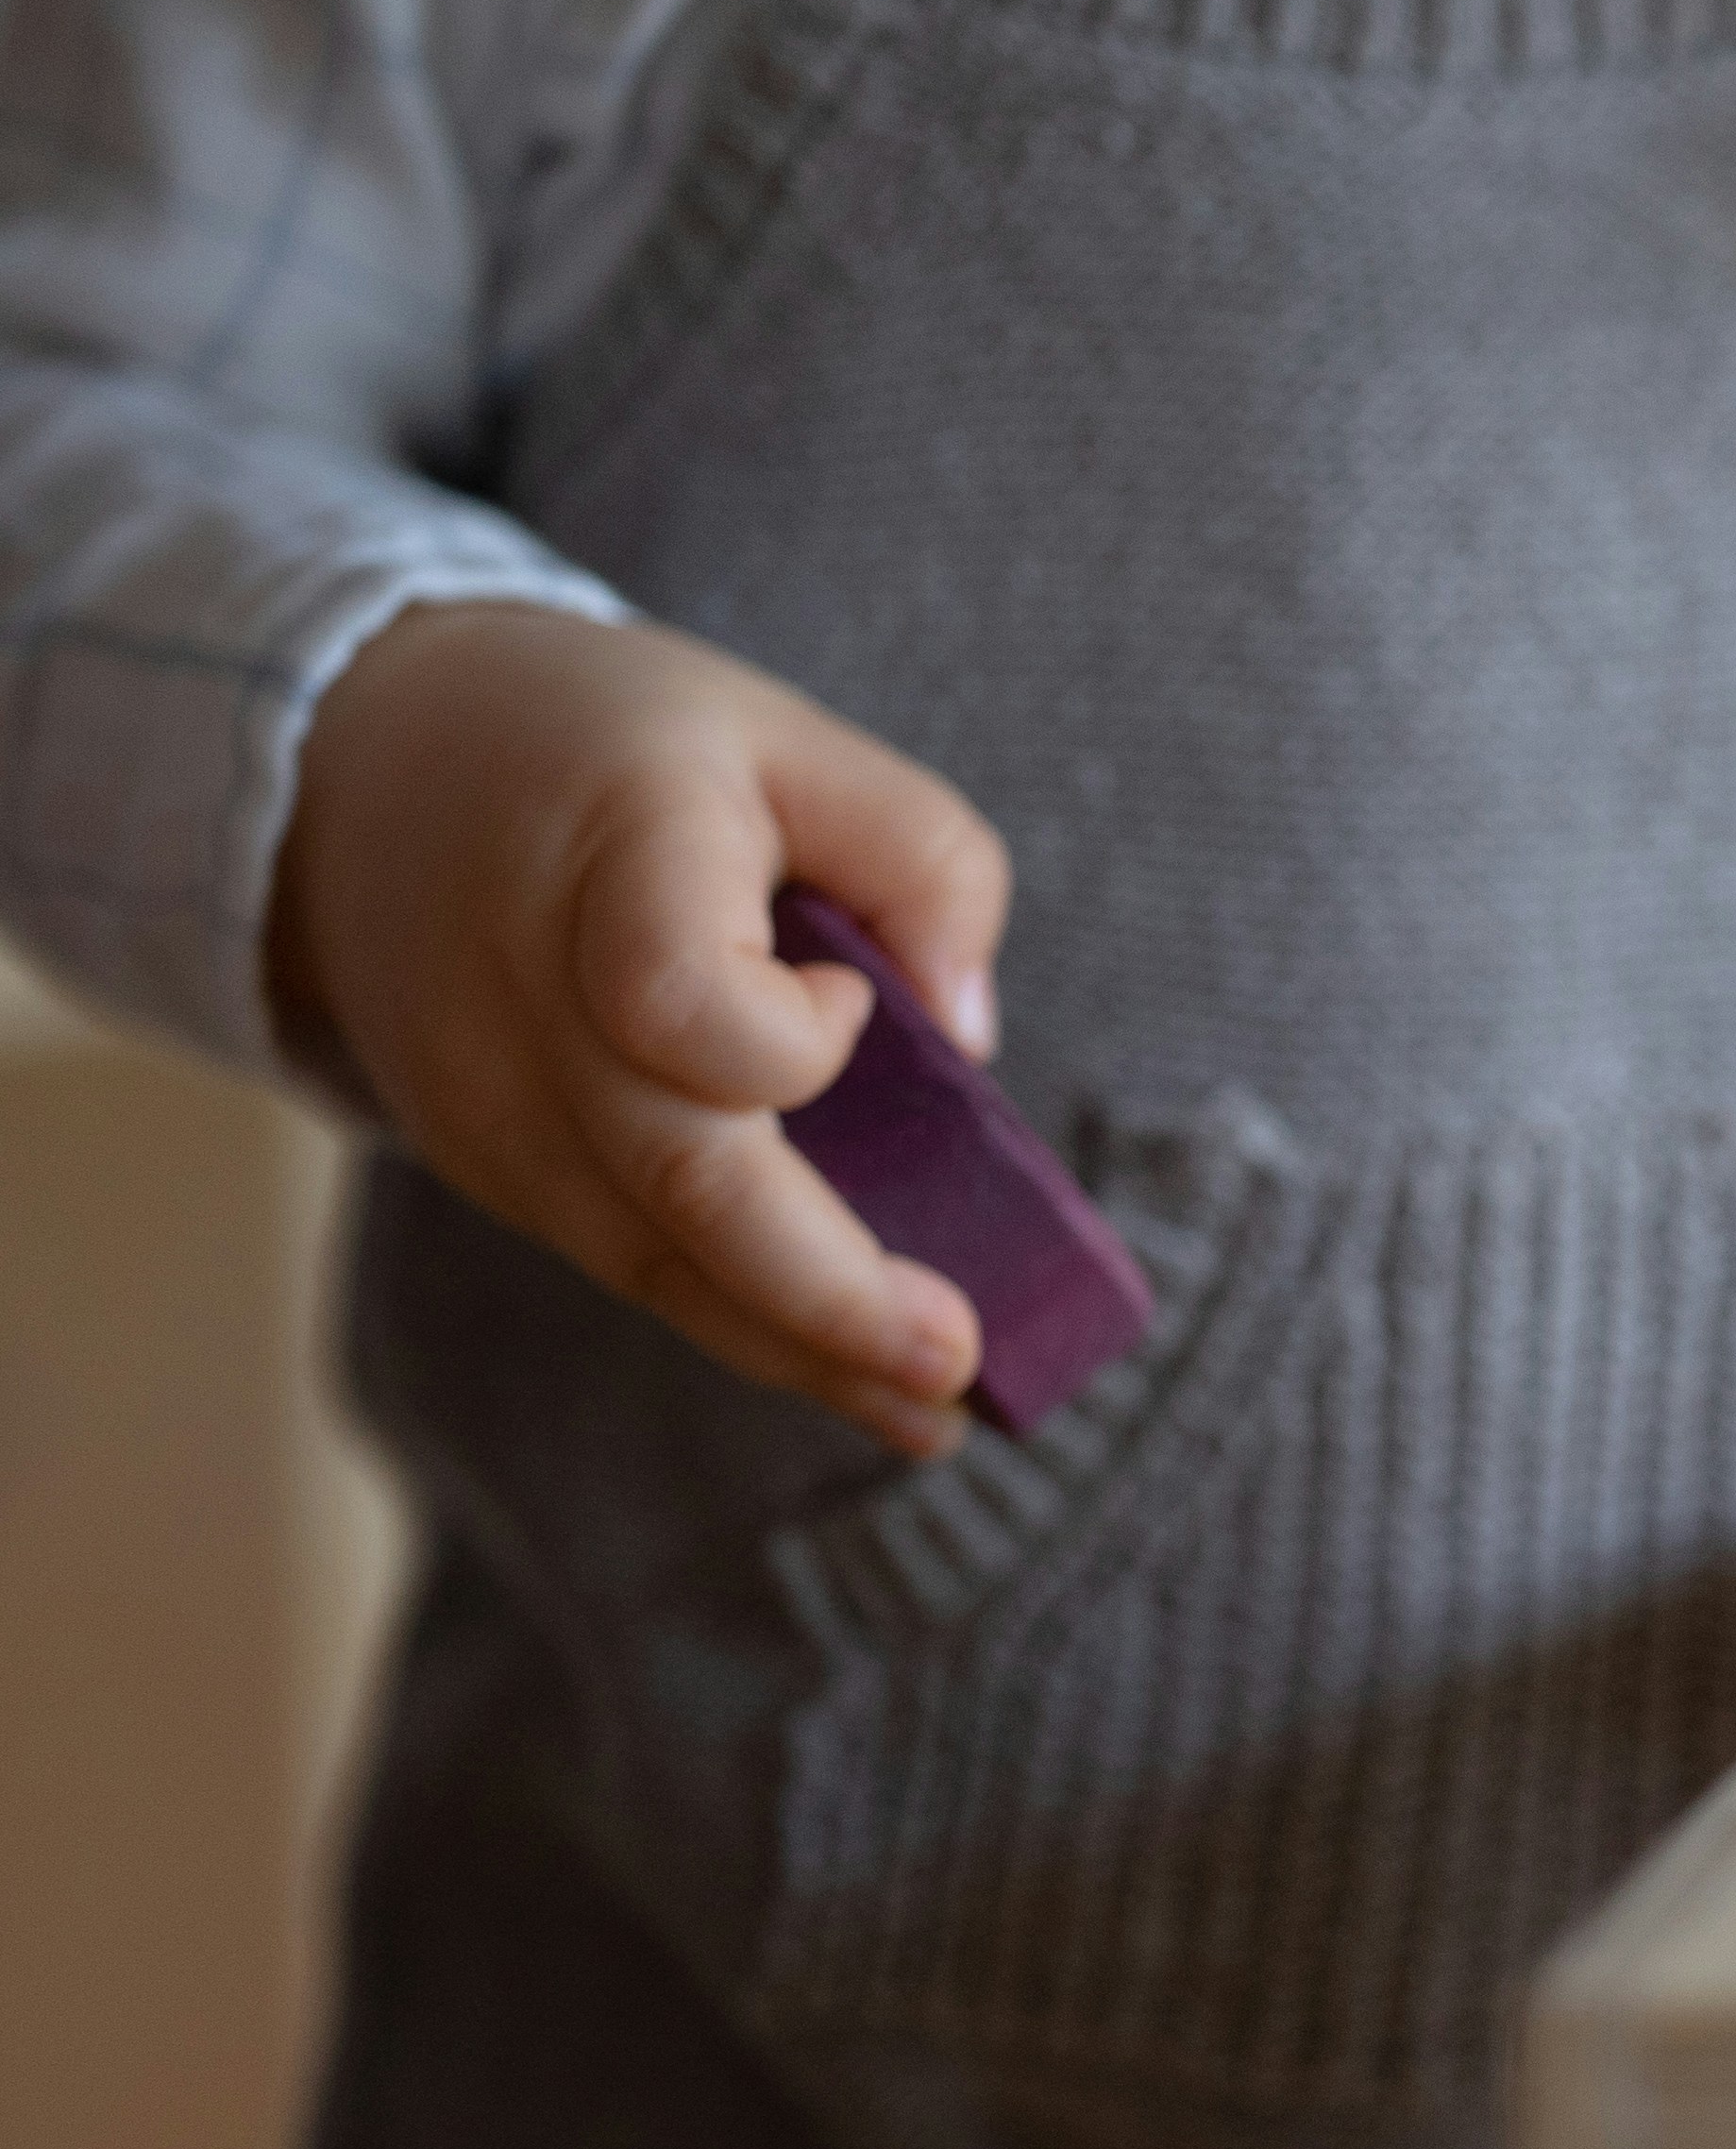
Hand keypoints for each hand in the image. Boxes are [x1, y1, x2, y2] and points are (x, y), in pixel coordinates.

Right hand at [277, 604, 1010, 1459]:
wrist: (355, 766)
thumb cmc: (609, 747)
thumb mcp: (788, 737)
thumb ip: (923, 859)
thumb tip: (967, 1040)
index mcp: (610, 860)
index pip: (677, 1001)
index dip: (790, 1037)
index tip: (849, 995)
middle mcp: (524, 1000)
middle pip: (676, 1177)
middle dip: (827, 1295)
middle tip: (957, 1365)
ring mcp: (487, 1098)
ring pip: (651, 1258)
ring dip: (799, 1348)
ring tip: (933, 1411)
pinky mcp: (482, 1160)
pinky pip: (623, 1258)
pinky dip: (737, 1317)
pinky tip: (842, 1361)